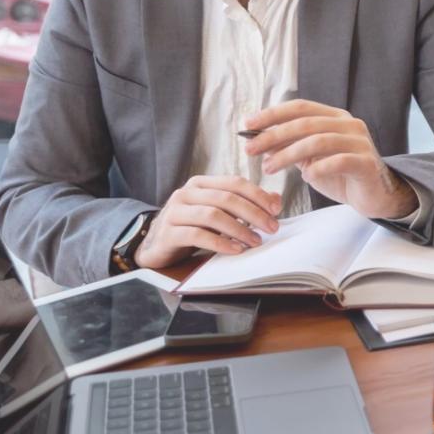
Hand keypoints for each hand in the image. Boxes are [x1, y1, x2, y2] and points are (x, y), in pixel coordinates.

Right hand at [136, 175, 281, 269]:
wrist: (156, 245)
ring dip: (239, 229)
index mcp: (201, 183)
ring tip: (255, 241)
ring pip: (212, 215)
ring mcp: (174, 212)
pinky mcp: (168, 232)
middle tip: (272, 228)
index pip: (234, 183)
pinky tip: (235, 250)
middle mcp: (186, 193)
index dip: (258, 195)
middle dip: (253, 213)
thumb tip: (276, 200)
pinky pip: (198, 235)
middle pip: (226, 198)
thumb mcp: (219, 213)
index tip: (277, 209)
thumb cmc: (192, 227)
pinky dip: (220, 243)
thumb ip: (245, 205)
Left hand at [248, 99, 417, 219]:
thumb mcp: (311, 159)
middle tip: (251, 150)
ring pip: (318, 141)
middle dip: (273, 135)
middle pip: (305, 123)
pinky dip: (318, 169)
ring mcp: (360, 142)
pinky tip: (307, 178)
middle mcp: (349, 124)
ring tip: (269, 168)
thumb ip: (291, 148)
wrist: (375, 195)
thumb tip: (260, 142)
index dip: (272, 114)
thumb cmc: (341, 175)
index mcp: (335, 117)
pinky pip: (338, 161)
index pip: (300, 107)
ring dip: (288, 154)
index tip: (247, 124)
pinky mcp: (367, 163)